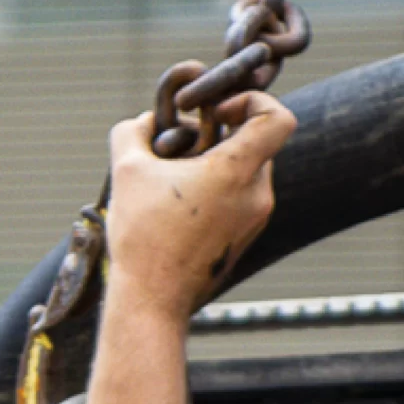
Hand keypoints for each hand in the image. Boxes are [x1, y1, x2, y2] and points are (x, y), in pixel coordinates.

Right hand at [104, 91, 296, 323]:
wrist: (153, 302)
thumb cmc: (143, 239)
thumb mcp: (125, 171)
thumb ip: (133, 131)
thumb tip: (145, 121)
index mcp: (237, 173)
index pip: (278, 118)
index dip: (253, 101)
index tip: (218, 112)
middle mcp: (257, 196)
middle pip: (257, 143)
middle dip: (223, 135)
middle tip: (185, 145)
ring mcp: (254, 221)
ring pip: (247, 172)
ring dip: (217, 164)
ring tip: (177, 178)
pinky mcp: (243, 240)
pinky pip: (240, 201)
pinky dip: (218, 192)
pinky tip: (180, 206)